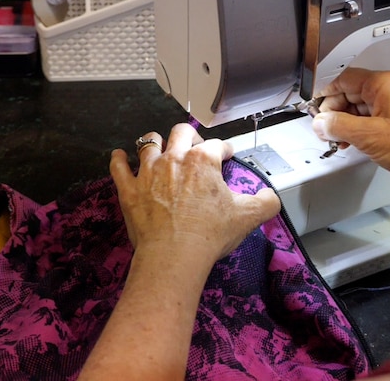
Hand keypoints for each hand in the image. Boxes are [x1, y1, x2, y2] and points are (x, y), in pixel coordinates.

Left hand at [109, 123, 280, 262]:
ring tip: (161, 148)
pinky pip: (119, 166)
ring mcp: (148, 172)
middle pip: (181, 132)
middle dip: (190, 136)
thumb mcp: (248, 217)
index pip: (217, 145)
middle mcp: (174, 159)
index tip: (227, 156)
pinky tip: (121, 156)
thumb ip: (266, 202)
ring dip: (156, 142)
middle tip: (195, 148)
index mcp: (203, 161)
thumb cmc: (209, 234)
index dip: (225, 149)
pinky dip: (119, 159)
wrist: (173, 257)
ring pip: (149, 142)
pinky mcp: (128, 190)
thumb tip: (270, 196)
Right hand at [311, 68, 389, 195]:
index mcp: (383, 84)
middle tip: (323, 129)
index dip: (325, 93)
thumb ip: (339, 126)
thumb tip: (321, 122)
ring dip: (343, 124)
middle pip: (349, 93)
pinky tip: (350, 143)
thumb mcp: (369, 136)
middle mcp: (389, 91)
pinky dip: (356, 131)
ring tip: (336, 139)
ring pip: (357, 109)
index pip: (343, 78)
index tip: (314, 107)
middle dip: (333, 112)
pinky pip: (368, 121)